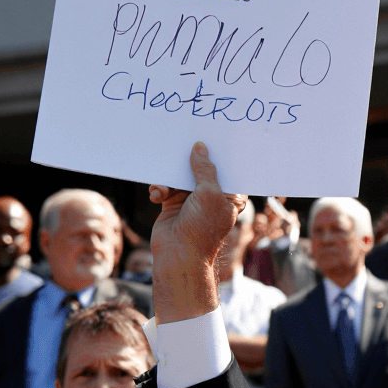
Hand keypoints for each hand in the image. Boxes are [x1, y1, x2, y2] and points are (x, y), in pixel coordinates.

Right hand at [148, 142, 246, 322]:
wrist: (178, 255)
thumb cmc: (201, 228)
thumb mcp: (209, 194)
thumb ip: (205, 169)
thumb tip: (199, 147)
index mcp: (231, 195)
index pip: (229, 168)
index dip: (221, 153)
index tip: (214, 132)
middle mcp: (213, 195)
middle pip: (203, 168)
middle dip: (192, 158)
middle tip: (182, 141)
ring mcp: (193, 199)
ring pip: (180, 175)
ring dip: (170, 178)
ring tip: (164, 187)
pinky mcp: (174, 203)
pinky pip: (166, 186)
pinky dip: (160, 188)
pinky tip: (157, 195)